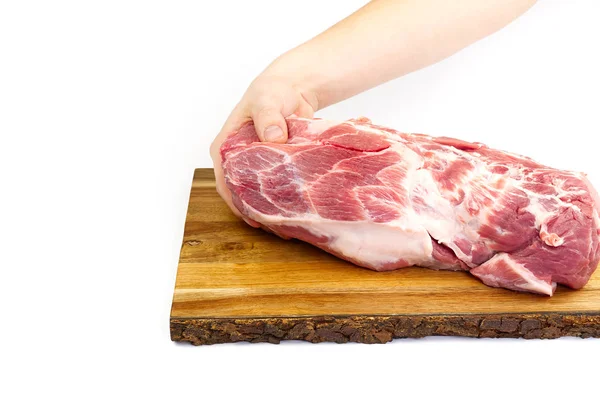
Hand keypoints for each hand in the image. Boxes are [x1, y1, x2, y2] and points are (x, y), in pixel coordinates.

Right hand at [210, 74, 318, 220]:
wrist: (294, 90)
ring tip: (286, 226)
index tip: (251, 217)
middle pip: (241, 193)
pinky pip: (277, 188)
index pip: (223, 181)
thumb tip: (273, 137)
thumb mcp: (266, 100)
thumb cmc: (271, 92)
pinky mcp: (274, 169)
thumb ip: (268, 117)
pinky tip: (296, 213)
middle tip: (275, 227)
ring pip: (259, 194)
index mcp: (225, 148)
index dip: (235, 202)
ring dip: (270, 210)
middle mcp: (237, 161)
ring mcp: (256, 167)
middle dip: (255, 212)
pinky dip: (284, 200)